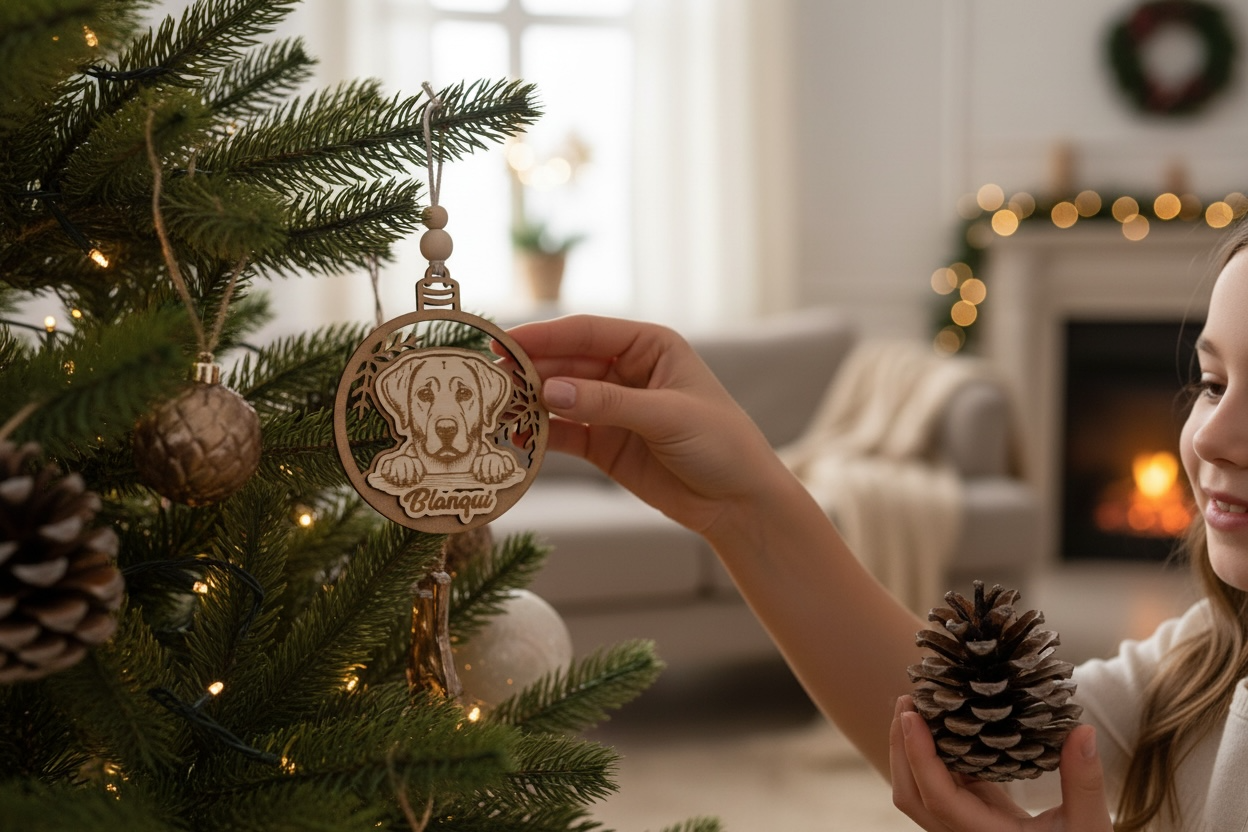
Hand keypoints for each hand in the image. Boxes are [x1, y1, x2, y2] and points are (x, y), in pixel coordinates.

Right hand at [503, 314, 782, 536]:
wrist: (738, 502)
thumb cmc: (720, 444)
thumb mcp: (668, 416)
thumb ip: (608, 404)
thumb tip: (549, 391)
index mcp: (648, 346)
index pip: (586, 332)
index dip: (543, 335)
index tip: (503, 342)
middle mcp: (625, 371)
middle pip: (565, 363)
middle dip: (528, 370)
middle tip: (484, 378)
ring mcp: (611, 408)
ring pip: (558, 398)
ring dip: (527, 403)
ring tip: (490, 408)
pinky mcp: (603, 444)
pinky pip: (562, 434)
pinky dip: (537, 435)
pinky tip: (512, 438)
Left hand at [889, 696, 1112, 831]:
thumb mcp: (1088, 826)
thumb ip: (1085, 783)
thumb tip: (1082, 730)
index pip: (937, 798)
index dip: (919, 756)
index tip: (911, 715)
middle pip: (911, 794)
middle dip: (901, 747)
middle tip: (908, 700)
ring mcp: (963, 825)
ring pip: (919, 790)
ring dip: (910, 750)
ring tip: (918, 707)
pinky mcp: (972, 814)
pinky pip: (940, 784)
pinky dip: (932, 755)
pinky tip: (943, 723)